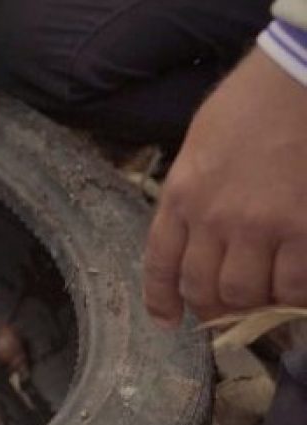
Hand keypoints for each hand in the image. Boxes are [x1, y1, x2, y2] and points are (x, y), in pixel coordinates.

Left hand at [143, 48, 306, 326]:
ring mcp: (260, 226)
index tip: (168, 319)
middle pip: (203, 287)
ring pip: (247, 293)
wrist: (301, 77)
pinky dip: (297, 297)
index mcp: (181, 194)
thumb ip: (195, 191)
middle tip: (231, 307)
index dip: (162, 298)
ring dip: (257, 301)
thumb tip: (199, 232)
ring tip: (270, 293)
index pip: (160, 263)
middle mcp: (213, 217)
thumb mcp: (201, 145)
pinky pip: (296, 286)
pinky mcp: (305, 229)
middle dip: (214, 306)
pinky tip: (299, 289)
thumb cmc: (254, 101)